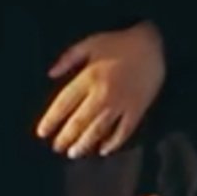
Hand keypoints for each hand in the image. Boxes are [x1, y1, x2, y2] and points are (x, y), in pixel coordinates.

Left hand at [36, 26, 166, 156]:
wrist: (154, 44)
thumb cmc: (119, 42)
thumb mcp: (90, 43)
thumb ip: (68, 58)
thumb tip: (50, 74)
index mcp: (88, 77)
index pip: (64, 104)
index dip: (51, 120)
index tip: (42, 133)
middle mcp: (102, 94)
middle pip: (79, 122)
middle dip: (66, 137)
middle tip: (57, 148)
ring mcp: (121, 104)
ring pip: (99, 130)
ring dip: (84, 144)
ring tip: (74, 153)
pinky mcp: (137, 110)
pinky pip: (124, 131)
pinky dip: (113, 143)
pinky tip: (104, 150)